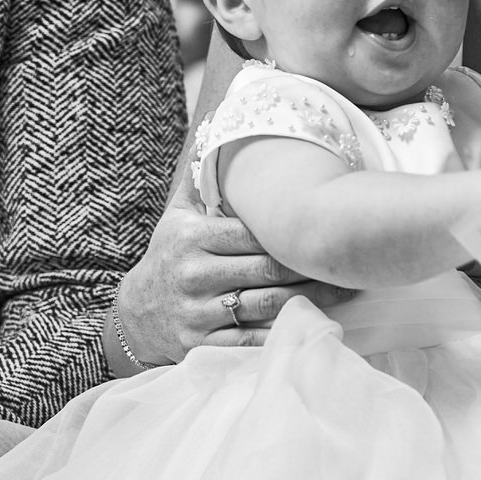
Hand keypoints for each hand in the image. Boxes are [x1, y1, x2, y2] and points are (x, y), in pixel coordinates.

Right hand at [112, 189, 356, 367]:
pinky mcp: (200, 347)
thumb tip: (217, 133)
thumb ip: (200, 182)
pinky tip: (315, 326)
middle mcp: (194, 275)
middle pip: (267, 269)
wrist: (133, 315)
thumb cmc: (168, 259)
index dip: (292, 233)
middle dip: (311, 265)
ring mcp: (197, 313)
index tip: (327, 229)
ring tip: (346, 290)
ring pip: (266, 305)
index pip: (254, 233)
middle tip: (348, 260)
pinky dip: (283, 335)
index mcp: (192, 238)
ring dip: (311, 299)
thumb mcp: (175, 218)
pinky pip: (250, 342)